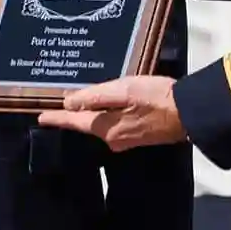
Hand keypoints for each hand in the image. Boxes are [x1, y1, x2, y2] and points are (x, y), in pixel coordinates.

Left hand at [37, 75, 185, 150]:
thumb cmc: (156, 98)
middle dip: (75, 114)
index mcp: (105, 127)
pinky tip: (110, 104)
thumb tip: (69, 103)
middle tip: (62, 100)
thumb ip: (95, 97)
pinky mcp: (139, 135)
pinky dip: (108, 113)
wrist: (189, 113)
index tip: (41, 117)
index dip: (57, 117)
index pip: (74, 122)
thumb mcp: (123, 90)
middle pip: (87, 124)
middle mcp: (113, 138)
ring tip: (83, 98)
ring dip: (92, 112)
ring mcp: (127, 139)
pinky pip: (115, 123)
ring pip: (101, 123)